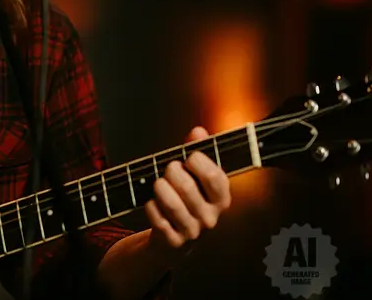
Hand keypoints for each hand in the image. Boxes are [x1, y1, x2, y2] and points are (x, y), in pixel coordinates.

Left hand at [144, 126, 231, 261]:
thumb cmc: (186, 198)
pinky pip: (157, 218)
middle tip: (169, 169)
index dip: (197, 161)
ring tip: (159, 183)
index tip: (188, 157)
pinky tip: (152, 202)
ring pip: (170, 203)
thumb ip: (197, 151)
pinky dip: (150, 206)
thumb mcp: (195, 175)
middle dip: (171, 172)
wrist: (175, 238)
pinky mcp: (174, 241)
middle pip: (187, 186)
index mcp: (222, 198)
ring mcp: (193, 231)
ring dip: (159, 187)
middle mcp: (211, 217)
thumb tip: (198, 131)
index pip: (214, 176)